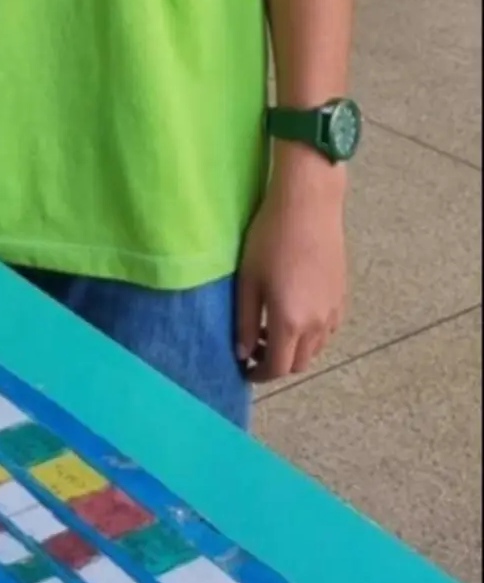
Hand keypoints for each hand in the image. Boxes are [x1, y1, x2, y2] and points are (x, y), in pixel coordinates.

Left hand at [236, 148, 347, 382]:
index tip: (244, 369)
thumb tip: (241, 352)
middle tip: (253, 349)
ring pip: (315, 349)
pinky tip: (292, 314)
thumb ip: (244, 322)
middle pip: (298, 363)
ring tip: (269, 330)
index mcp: (290, 323)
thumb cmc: (269, 241)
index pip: (276, 367)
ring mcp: (334, 311)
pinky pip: (327, 330)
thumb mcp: (247, 283)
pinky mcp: (342, 297)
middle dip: (275, 365)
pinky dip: (309, 335)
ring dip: (293, 349)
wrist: (308, 208)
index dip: (259, 375)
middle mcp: (317, 324)